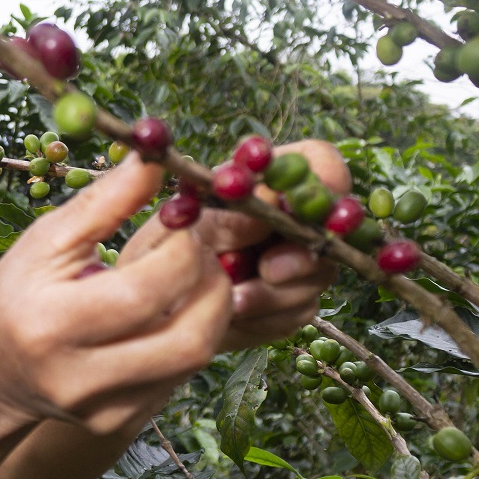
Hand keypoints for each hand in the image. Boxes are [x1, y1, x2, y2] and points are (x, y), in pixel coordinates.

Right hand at [0, 154, 231, 435]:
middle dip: (211, 280)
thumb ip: (104, 202)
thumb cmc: (16, 295)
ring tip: (191, 273)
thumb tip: (157, 159)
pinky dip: (192, 332)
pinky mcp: (126, 420)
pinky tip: (173, 307)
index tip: (184, 216)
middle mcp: (81, 377)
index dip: (182, 248)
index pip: (145, 292)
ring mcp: (107, 408)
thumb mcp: (44, 241)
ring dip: (212, 306)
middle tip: (200, 246)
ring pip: (196, 358)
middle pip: (188, 338)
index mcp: (51, 324)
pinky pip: (183, 375)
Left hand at [124, 139, 349, 351]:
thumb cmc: (159, 255)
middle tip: (266, 271)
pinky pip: (301, 310)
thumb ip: (229, 217)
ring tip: (231, 299)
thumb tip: (272, 203)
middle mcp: (286, 217)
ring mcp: (296, 260)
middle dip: (298, 255)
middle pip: (329, 227)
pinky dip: (266, 317)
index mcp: (261, 183)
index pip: (319, 161)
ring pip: (319, 274)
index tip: (305, 210)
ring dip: (274, 293)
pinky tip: (234, 315)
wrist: (149, 313)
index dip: (326, 180)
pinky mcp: (294, 301)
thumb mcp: (184, 230)